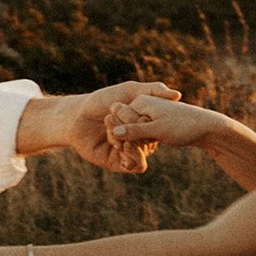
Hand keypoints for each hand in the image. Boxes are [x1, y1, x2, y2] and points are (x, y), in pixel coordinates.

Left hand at [64, 81, 181, 173]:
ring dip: (136, 145)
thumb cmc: (102, 100)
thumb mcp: (130, 90)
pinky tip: (122, 146)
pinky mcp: (119, 163)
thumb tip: (178, 95)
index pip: (158, 127)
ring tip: (121, 136)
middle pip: (151, 142)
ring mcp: (129, 150)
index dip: (152, 122)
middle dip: (140, 134)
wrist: (77, 116)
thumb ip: (153, 89)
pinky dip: (133, 157)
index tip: (143, 115)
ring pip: (145, 154)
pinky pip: (135, 165)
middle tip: (125, 125)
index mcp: (143, 123)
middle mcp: (138, 137)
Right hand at [106, 94, 225, 149]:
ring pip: (134, 130)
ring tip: (134, 156)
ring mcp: (149, 112)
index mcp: (140, 101)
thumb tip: (116, 132)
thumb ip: (136, 130)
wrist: (207, 126)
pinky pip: (143, 132)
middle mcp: (142, 104)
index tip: (122, 150)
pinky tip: (145, 151)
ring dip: (134, 142)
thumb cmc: (184, 126)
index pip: (119, 119)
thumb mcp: (158, 130)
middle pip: (125, 124)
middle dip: (125, 140)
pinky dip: (142, 141)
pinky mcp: (155, 121)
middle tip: (127, 158)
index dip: (119, 136)